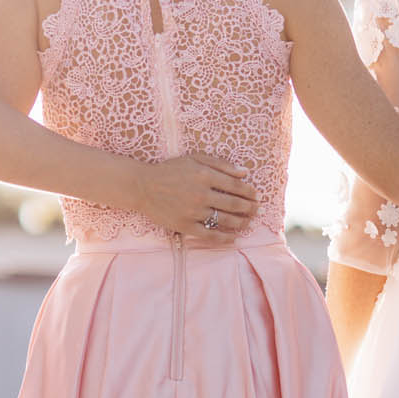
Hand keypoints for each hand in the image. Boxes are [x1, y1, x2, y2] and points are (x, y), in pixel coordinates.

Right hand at [136, 152, 259, 237]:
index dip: (249, 192)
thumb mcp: (194, 159)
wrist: (142, 186)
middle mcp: (201, 194)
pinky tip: (233, 238)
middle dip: (249, 208)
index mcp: (205, 175)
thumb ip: (221, 164)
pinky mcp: (184, 226)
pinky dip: (223, 238)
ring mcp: (193, 211)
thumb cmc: (170, 170)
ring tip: (247, 223)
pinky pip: (209, 236)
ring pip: (224, 220)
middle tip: (256, 210)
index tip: (256, 195)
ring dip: (241, 223)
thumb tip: (244, 172)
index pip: (236, 186)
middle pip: (234, 204)